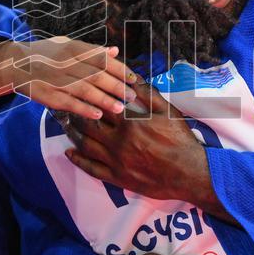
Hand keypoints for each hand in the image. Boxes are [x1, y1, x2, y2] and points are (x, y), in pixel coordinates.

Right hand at [0, 36, 136, 119]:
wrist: (15, 64)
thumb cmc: (46, 54)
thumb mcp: (66, 45)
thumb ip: (91, 50)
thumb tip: (114, 51)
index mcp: (73, 49)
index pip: (101, 58)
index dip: (119, 69)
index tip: (133, 78)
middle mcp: (65, 63)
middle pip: (96, 75)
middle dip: (116, 86)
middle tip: (132, 96)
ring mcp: (56, 79)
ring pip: (84, 90)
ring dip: (104, 99)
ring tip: (120, 108)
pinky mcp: (48, 95)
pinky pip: (68, 103)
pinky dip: (83, 109)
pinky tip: (97, 114)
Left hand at [63, 81, 205, 201]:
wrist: (188, 171)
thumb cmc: (179, 139)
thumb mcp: (166, 110)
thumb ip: (146, 93)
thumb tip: (130, 77)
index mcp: (129, 122)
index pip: (101, 104)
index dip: (89, 96)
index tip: (80, 89)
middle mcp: (118, 141)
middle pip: (88, 124)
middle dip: (76, 113)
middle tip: (68, 106)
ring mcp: (115, 161)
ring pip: (86, 145)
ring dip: (73, 134)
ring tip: (66, 125)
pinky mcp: (117, 177)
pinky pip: (91, 168)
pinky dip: (78, 160)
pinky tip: (70, 153)